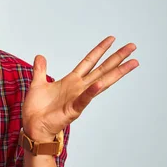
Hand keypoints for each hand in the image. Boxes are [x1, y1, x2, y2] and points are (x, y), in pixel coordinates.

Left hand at [22, 36, 138, 140]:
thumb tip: (40, 56)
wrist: (33, 127)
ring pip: (101, 82)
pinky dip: (91, 92)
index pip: (89, 61)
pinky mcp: (73, 110)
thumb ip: (40, 70)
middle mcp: (78, 88)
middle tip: (132, 46)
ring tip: (130, 63)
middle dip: (117, 58)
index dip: (100, 50)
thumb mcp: (38, 84)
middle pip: (102, 69)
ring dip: (116, 72)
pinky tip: (99, 84)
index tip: (112, 39)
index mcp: (71, 81)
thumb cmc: (37, 110)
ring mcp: (78, 99)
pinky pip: (84, 99)